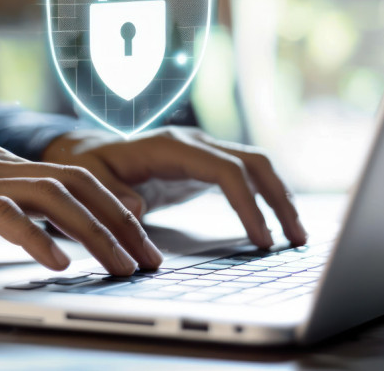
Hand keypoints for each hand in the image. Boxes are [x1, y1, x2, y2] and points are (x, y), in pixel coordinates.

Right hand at [0, 145, 162, 274]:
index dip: (113, 208)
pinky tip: (59, 265)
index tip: (141, 240)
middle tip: (149, 259)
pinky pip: (2, 216)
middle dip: (119, 222)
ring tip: (120, 267)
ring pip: (49, 198)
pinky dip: (37, 240)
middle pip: (73, 183)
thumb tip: (48, 243)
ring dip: (93, 234)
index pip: (70, 178)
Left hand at [42, 127, 307, 247]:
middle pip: (254, 163)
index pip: (225, 170)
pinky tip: (274, 223)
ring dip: (279, 198)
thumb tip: (135, 210)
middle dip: (279, 199)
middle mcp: (194, 144)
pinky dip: (264, 198)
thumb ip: (108, 195)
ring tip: (295, 236)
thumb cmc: (87, 167)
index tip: (261, 239)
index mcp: (170, 147)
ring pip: (256, 167)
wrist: (87, 151)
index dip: (247, 204)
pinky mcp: (205, 166)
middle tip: (295, 239)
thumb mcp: (88, 180)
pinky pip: (245, 177)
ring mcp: (203, 152)